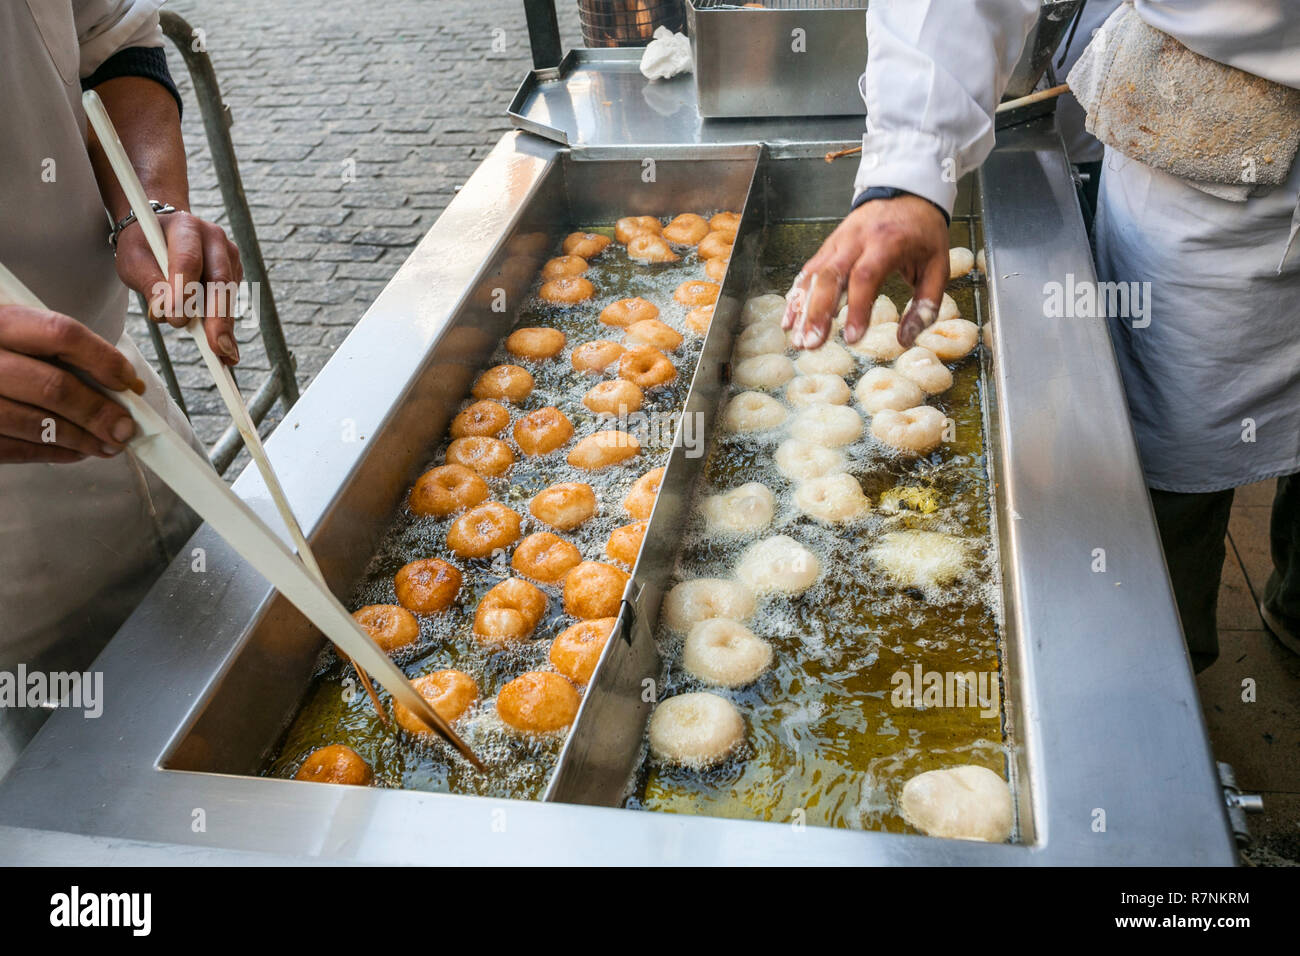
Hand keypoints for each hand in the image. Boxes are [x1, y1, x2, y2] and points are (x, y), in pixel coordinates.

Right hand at [0, 304, 143, 462]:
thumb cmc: (2, 350)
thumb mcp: (22, 332)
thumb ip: (64, 350)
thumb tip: (124, 385)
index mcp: (1, 323)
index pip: (61, 334)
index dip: (104, 360)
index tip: (129, 382)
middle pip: (53, 387)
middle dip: (98, 412)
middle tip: (125, 428)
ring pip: (37, 424)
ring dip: (82, 439)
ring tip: (108, 444)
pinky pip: (16, 449)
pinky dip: (54, 453)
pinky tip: (76, 451)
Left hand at [113, 210, 243, 364]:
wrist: (160, 232)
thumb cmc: (144, 246)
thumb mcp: (134, 259)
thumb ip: (148, 282)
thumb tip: (162, 313)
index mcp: (186, 228)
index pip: (188, 260)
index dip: (184, 291)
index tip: (176, 320)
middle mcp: (214, 239)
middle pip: (220, 280)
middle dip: (218, 317)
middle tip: (217, 348)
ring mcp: (228, 256)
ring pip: (229, 295)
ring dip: (225, 327)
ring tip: (225, 356)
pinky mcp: (234, 273)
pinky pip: (231, 303)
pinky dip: (225, 326)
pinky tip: (224, 347)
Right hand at [782, 195, 949, 349]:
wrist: (907, 192)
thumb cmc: (923, 234)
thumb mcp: (938, 266)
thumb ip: (925, 304)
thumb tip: (906, 339)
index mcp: (887, 242)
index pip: (864, 276)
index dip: (856, 308)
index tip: (852, 338)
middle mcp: (857, 240)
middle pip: (830, 276)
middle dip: (817, 312)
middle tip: (812, 344)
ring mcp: (838, 241)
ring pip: (814, 274)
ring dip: (802, 308)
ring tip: (798, 339)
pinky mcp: (828, 245)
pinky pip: (808, 271)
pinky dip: (797, 296)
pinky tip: (790, 320)